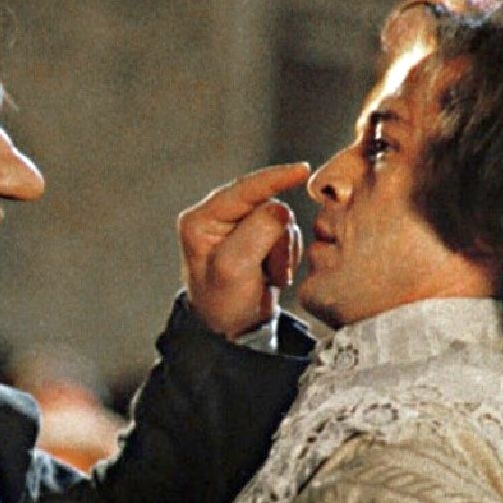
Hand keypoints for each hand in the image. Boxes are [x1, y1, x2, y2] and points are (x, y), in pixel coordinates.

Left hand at [178, 162, 308, 338]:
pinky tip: (272, 275)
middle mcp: (217, 218)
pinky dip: (285, 255)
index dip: (274, 178)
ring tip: (269, 277)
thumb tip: (279, 208)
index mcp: (201, 220)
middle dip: (276, 237)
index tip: (302, 170)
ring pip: (280, 220)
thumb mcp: (235, 268)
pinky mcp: (255, 239)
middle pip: (266, 205)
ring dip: (282, 250)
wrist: (233, 333)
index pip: (243, 190)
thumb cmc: (224, 304)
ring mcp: (237, 229)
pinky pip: (285, 234)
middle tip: (271, 270)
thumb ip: (258, 231)